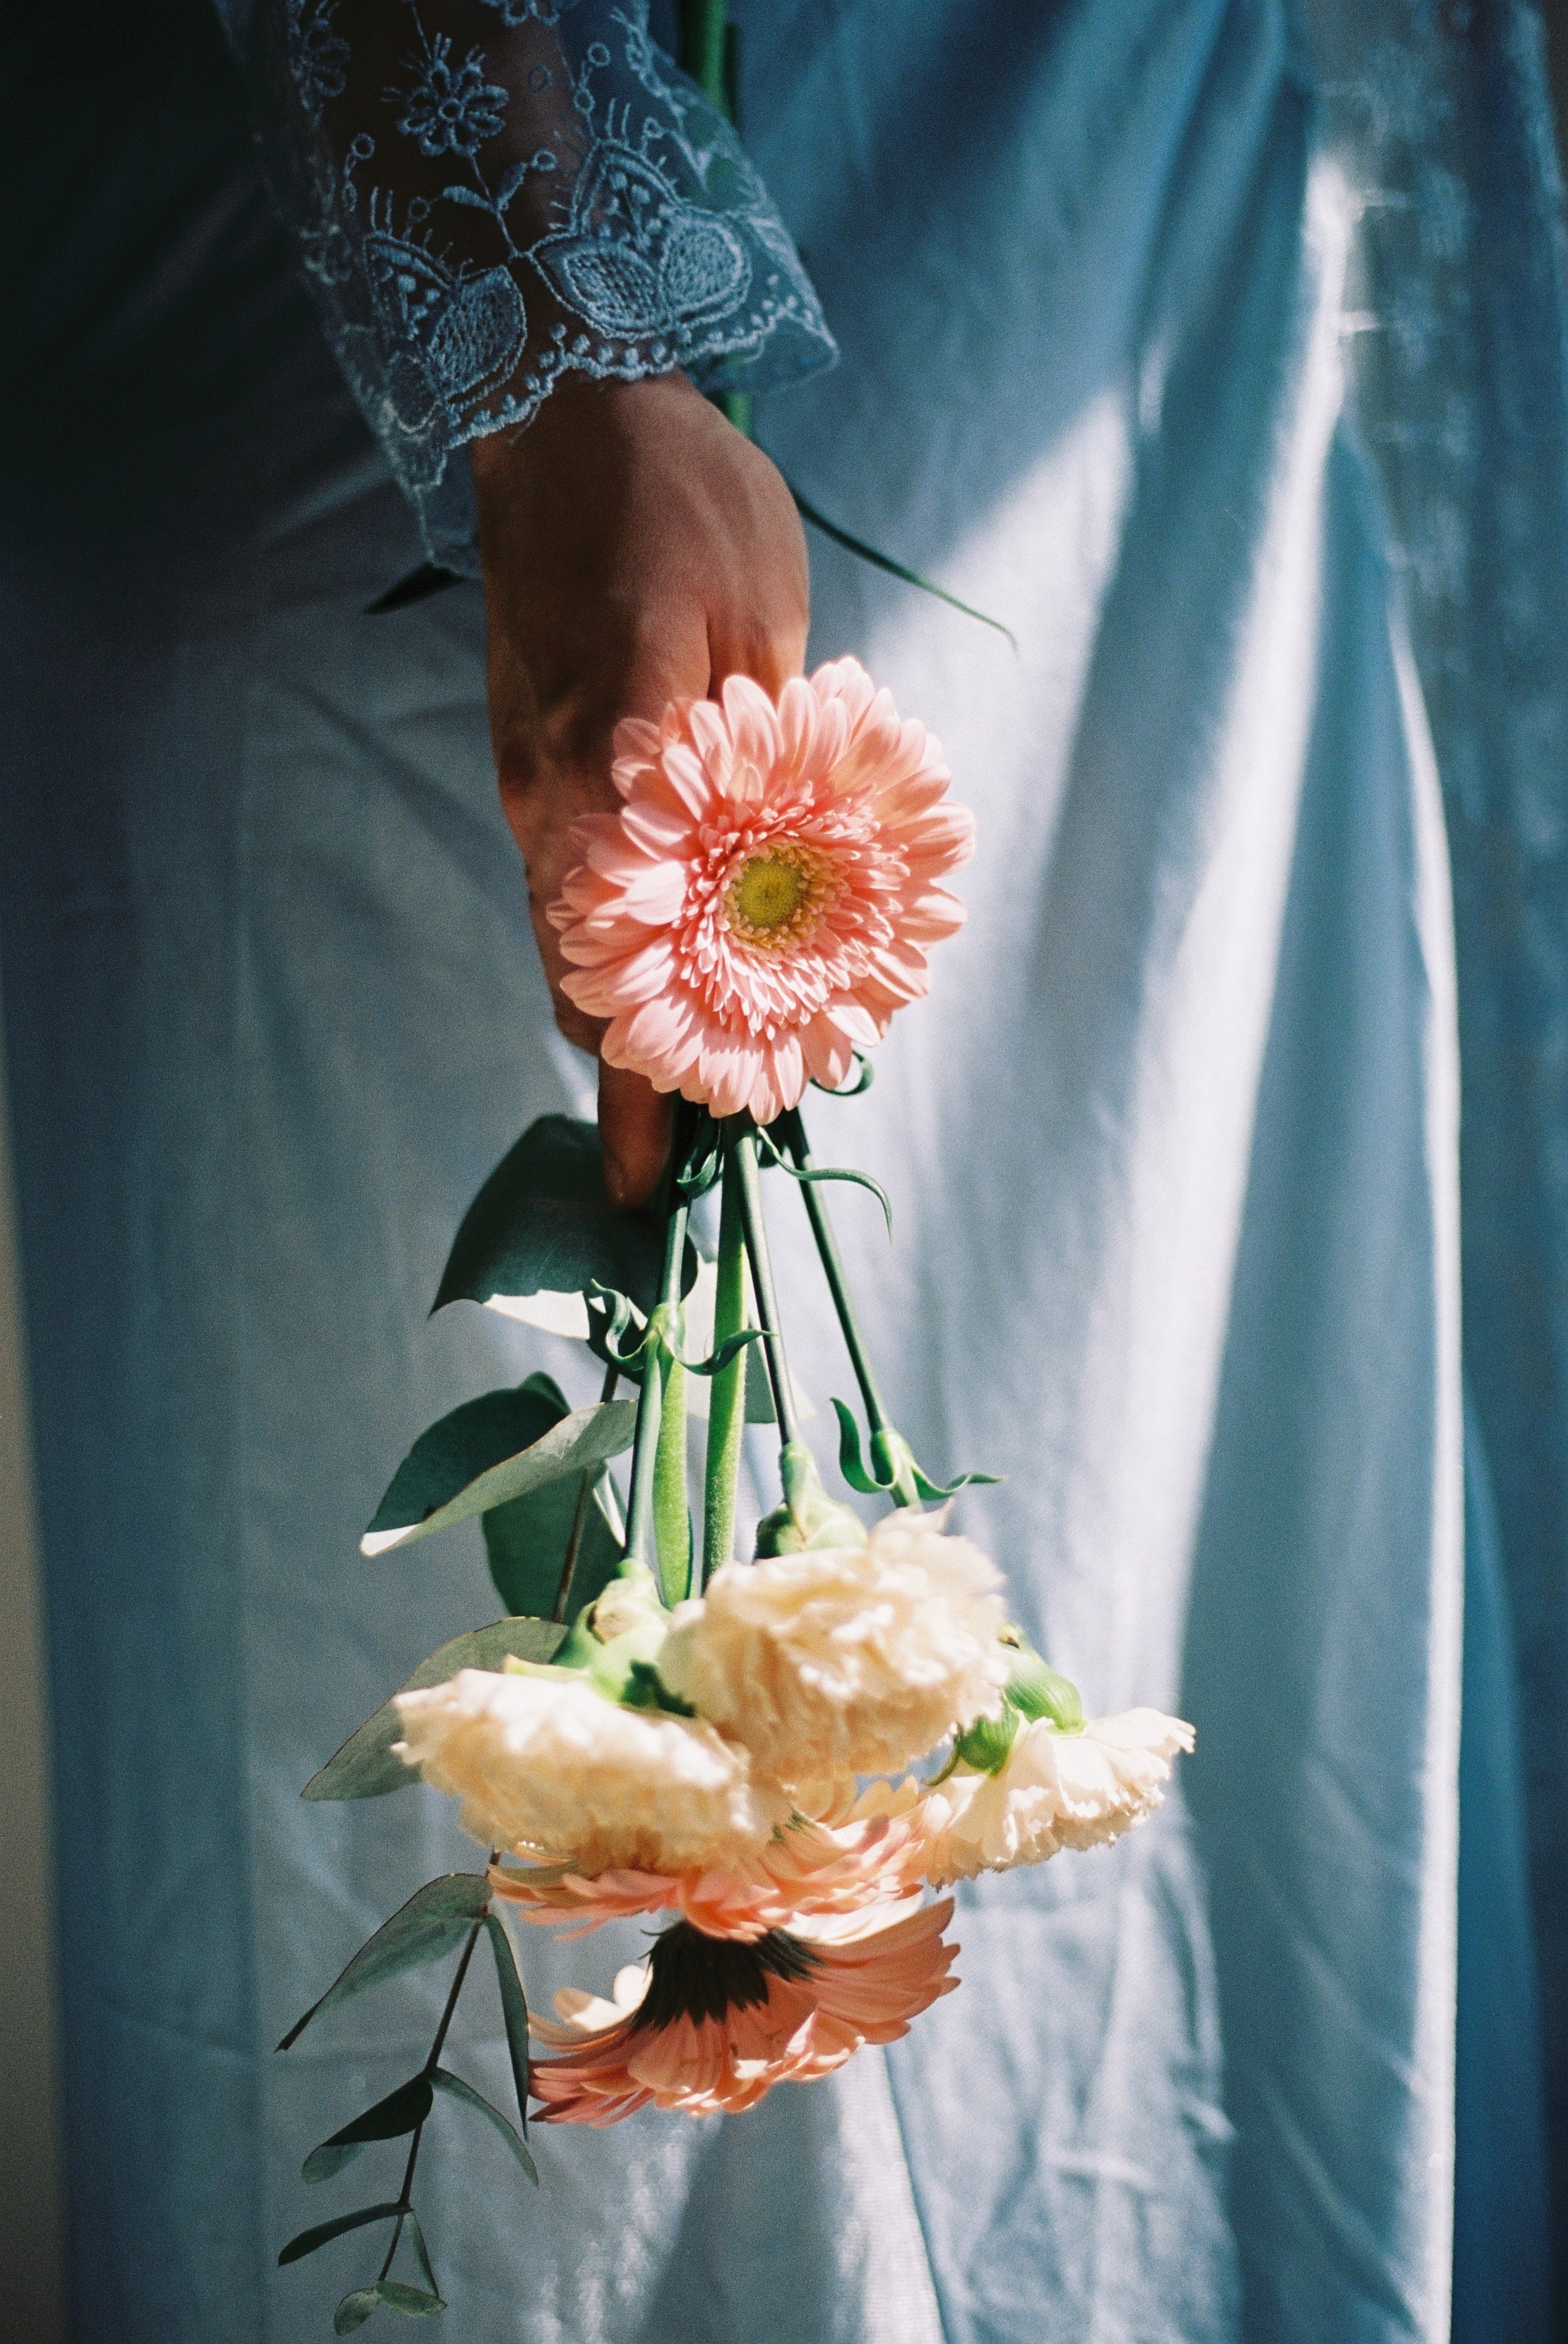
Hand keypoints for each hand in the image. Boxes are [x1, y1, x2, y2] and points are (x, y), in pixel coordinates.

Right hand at [472, 371, 809, 1204]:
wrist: (564, 409)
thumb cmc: (678, 499)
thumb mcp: (747, 615)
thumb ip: (749, 758)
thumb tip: (751, 883)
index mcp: (603, 779)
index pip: (616, 975)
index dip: (640, 1090)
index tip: (657, 1182)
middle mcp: (550, 804)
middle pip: (581, 989)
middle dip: (630, 1087)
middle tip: (679, 1169)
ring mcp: (533, 785)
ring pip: (574, 946)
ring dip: (627, 1026)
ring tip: (686, 1102)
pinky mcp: (537, 763)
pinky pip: (576, 889)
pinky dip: (622, 952)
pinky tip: (676, 972)